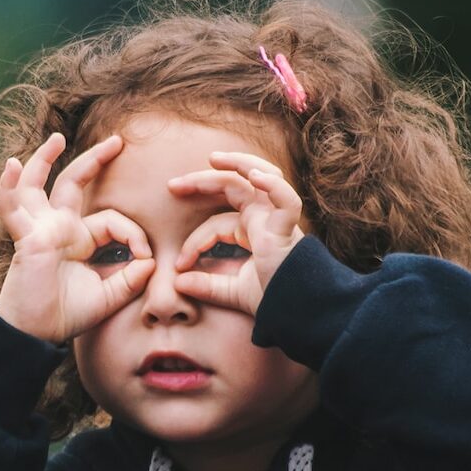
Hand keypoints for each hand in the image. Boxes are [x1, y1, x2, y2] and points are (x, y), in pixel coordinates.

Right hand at [0, 132, 154, 343]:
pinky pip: (13, 208)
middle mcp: (58, 228)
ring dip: (44, 160)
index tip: (147, 258)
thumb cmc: (66, 315)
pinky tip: (12, 166)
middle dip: (95, 161)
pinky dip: (9, 187)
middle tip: (117, 141)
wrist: (36, 334)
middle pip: (74, 183)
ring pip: (38, 185)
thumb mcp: (108, 297)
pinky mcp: (26, 238)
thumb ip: (131, 279)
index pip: (111, 220)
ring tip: (56, 138)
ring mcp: (39, 229)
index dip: (133, 234)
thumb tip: (150, 262)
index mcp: (79, 239)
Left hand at [167, 150, 305, 314]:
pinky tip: (254, 175)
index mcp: (252, 230)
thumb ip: (207, 286)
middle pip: (232, 187)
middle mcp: (264, 218)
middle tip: (172, 186)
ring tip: (213, 159)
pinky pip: (285, 199)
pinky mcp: (287, 227)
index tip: (179, 265)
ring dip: (238, 163)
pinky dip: (272, 185)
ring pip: (260, 177)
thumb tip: (177, 283)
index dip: (194, 242)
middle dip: (202, 181)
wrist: (298, 311)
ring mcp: (277, 218)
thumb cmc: (272, 299)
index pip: (216, 223)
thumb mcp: (232, 292)